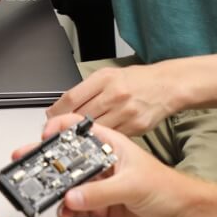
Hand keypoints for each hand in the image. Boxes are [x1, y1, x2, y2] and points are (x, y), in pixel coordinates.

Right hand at [29, 116, 192, 216]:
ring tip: (45, 194)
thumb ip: (101, 191)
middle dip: (46, 161)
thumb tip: (73, 195)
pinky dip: (66, 209)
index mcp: (111, 146)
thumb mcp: (133, 184)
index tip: (43, 136)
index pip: (80, 130)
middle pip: (68, 158)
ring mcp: (100, 186)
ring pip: (69, 184)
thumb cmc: (169, 189)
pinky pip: (75, 206)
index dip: (59, 129)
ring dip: (55, 189)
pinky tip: (63, 210)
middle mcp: (103, 164)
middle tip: (27, 163)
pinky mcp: (101, 207)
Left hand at [45, 61, 182, 134]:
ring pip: (94, 130)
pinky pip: (111, 138)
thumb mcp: (110, 75)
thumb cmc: (138, 80)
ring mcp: (125, 112)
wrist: (167, 85)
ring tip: (73, 139)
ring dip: (81, 136)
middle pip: (80, 115)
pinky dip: (100, 141)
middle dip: (65, 126)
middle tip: (56, 133)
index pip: (72, 98)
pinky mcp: (135, 127)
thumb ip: (88, 89)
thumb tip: (64, 106)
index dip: (56, 112)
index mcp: (105, 79)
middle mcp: (114, 94)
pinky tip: (95, 141)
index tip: (50, 119)